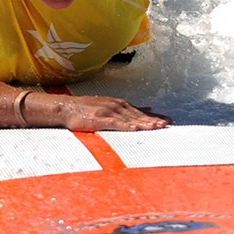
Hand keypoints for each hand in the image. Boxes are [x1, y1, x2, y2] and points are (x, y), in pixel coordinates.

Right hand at [27, 93, 168, 131]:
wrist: (66, 108)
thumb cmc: (86, 109)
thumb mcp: (109, 106)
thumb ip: (127, 109)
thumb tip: (147, 108)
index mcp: (119, 104)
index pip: (140, 112)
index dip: (153, 117)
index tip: (167, 121)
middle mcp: (116, 106)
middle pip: (138, 115)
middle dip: (152, 121)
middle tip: (166, 125)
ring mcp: (109, 111)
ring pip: (130, 119)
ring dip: (144, 123)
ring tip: (156, 128)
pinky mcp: (100, 119)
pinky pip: (116, 123)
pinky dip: (127, 126)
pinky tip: (136, 129)